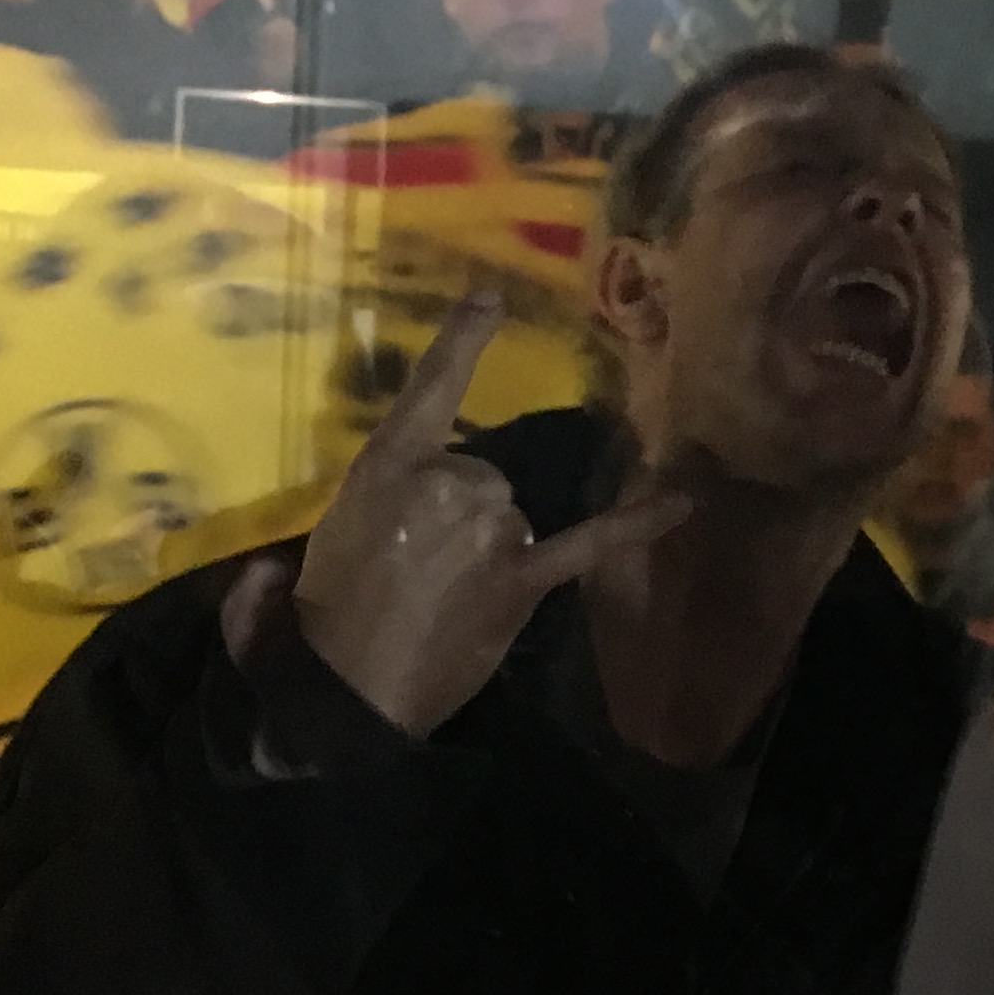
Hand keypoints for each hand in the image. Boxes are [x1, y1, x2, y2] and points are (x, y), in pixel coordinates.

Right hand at [282, 293, 680, 736]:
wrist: (345, 696)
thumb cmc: (315, 624)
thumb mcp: (312, 546)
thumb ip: (353, 513)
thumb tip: (340, 542)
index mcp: (386, 468)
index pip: (430, 390)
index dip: (461, 343)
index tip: (491, 298)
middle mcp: (449, 484)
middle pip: (478, 474)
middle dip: (453, 515)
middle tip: (413, 570)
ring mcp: (493, 530)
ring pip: (508, 515)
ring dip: (485, 546)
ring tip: (440, 598)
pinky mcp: (523, 579)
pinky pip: (588, 542)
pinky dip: (635, 523)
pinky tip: (682, 504)